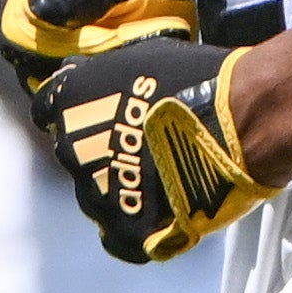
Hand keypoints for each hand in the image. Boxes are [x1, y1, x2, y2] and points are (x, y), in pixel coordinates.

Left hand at [0, 0, 274, 262]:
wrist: (242, 116)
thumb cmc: (198, 75)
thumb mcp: (140, 55)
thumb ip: (102, 73)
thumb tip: (80, 74)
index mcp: (67, 102)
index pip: (50, 110)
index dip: (77, 111)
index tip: (102, 112)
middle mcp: (72, 149)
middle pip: (74, 155)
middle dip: (98, 150)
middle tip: (140, 143)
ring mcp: (98, 193)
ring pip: (94, 196)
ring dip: (116, 188)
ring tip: (158, 176)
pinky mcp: (129, 227)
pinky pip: (116, 237)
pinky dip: (134, 226)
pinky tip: (157, 211)